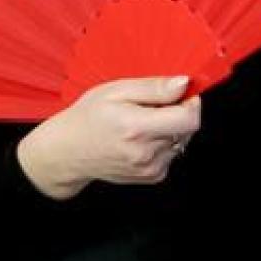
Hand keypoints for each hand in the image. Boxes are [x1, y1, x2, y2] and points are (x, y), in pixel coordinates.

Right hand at [17, 76, 201, 200]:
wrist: (69, 151)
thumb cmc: (88, 118)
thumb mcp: (116, 90)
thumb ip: (154, 88)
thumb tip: (183, 84)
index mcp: (137, 128)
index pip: (189, 118)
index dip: (191, 101)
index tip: (180, 93)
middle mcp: (146, 153)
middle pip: (186, 128)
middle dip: (177, 112)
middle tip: (151, 106)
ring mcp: (150, 168)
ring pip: (181, 141)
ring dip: (171, 128)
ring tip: (142, 122)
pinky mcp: (152, 176)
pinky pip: (172, 153)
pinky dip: (163, 142)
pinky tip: (142, 138)